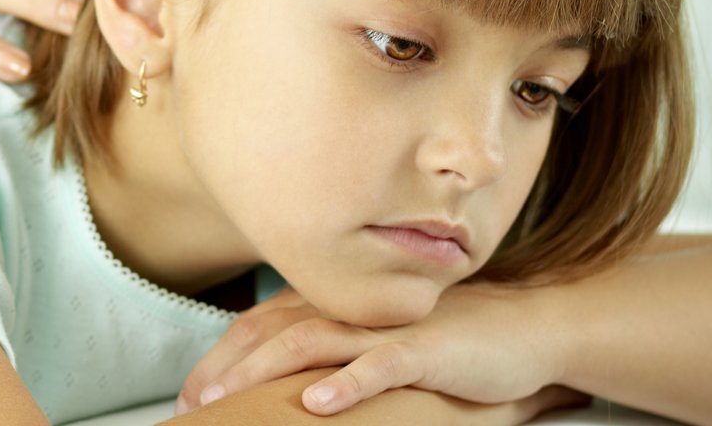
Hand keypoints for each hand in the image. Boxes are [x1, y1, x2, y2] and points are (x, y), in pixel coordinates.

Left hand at [175, 284, 588, 417]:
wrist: (525, 330)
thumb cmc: (445, 341)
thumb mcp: (376, 345)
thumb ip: (332, 353)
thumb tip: (290, 389)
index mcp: (332, 305)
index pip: (258, 326)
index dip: (218, 358)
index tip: (187, 396)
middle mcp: (347, 309)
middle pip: (267, 332)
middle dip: (222, 368)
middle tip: (189, 405)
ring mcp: (382, 327)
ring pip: (306, 343)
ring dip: (260, 372)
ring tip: (226, 400)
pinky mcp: (423, 349)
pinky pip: (377, 365)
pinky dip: (345, 384)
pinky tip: (315, 404)